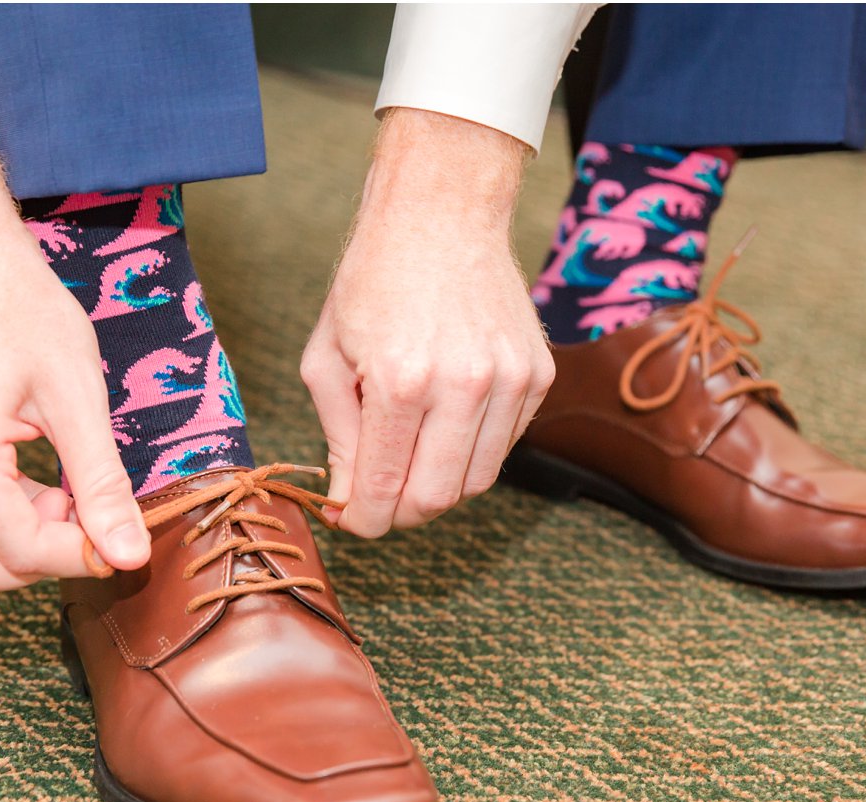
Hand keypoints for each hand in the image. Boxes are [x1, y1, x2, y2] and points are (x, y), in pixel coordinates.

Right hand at [0, 82, 148, 596]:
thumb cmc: (22, 308)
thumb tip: (128, 553)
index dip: (81, 557)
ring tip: (69, 488)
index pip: (20, 553)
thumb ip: (102, 485)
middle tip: (86, 518)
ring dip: (23, 539)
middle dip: (38, 563)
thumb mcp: (78, 397)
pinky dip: (6, 515)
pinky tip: (45, 476)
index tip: (124, 536)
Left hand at [301, 109, 554, 536]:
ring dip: (438, 486)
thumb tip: (349, 504)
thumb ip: (339, 438)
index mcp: (402, 381)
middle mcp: (464, 385)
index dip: (364, 521)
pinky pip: (504, 446)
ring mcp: (510, 381)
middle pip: (437, 499)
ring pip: (477, 482)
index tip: (352, 522)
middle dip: (400, 513)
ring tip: (409, 458)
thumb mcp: (327, 359)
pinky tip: (444, 421)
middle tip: (378, 500)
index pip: (387, 491)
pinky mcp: (538, 376)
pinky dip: (471, 451)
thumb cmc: (372, 281)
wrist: (440, 214)